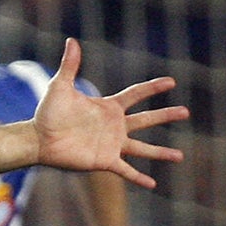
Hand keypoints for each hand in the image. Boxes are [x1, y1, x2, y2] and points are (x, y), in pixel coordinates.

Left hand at [33, 40, 186, 187]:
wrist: (39, 140)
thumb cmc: (48, 113)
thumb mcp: (60, 86)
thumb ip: (70, 65)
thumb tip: (72, 40)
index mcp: (108, 107)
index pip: (136, 94)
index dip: (153, 88)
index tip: (171, 82)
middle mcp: (114, 126)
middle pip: (146, 120)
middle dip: (166, 115)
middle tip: (186, 112)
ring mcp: (111, 144)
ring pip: (143, 149)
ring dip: (161, 152)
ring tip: (180, 156)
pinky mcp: (105, 161)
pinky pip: (126, 171)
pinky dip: (139, 178)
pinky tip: (153, 185)